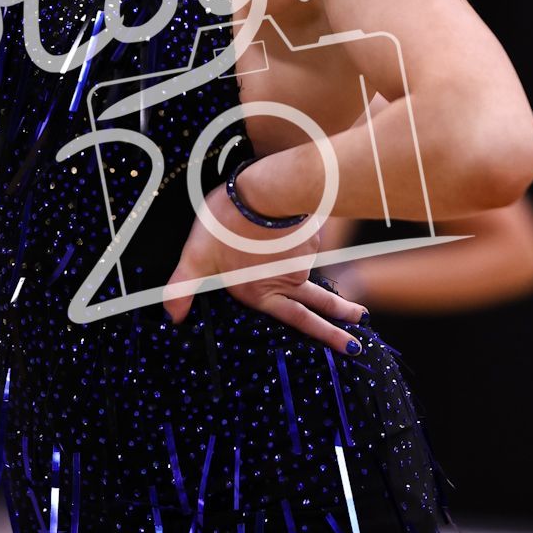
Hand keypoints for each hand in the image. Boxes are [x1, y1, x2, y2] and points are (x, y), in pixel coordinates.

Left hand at [163, 175, 368, 349]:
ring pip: (300, 262)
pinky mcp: (310, 234)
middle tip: (361, 321)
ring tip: (266, 239)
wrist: (261, 188)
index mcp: (265, 292)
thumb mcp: (197, 255)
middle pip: (319, 301)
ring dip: (293, 255)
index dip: (326, 335)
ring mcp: (304, 256)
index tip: (350, 344)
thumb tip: (171, 316)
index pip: (300, 321)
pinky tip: (277, 224)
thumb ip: (184, 287)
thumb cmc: (227, 224)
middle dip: (341, 313)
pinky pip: (301, 237)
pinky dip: (292, 234)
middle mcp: (289, 279)